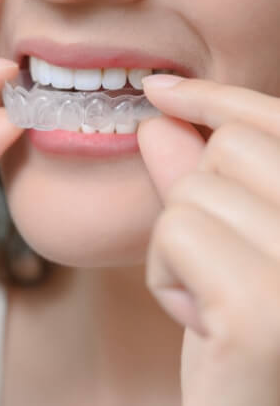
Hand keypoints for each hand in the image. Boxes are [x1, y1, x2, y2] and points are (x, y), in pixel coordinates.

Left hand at [137, 75, 279, 405]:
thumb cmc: (242, 338)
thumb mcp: (226, 248)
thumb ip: (202, 180)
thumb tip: (160, 120)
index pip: (275, 122)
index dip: (213, 97)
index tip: (158, 88)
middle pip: (228, 149)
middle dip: (197, 201)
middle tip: (217, 266)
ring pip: (192, 191)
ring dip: (180, 247)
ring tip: (213, 301)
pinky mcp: (264, 311)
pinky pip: (176, 232)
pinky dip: (166, 274)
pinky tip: (201, 321)